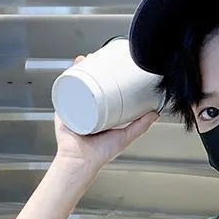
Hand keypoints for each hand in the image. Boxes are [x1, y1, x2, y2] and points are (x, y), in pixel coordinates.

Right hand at [53, 55, 158, 177]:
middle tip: (95, 57)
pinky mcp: (63, 110)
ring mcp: (73, 109)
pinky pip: (63, 91)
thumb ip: (141, 126)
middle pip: (86, 83)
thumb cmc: (100, 154)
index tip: (109, 65)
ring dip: (78, 69)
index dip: (103, 76)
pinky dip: (65, 78)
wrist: (81, 162)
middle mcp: (85, 110)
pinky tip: (71, 69)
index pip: (100, 90)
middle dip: (89, 68)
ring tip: (84, 59)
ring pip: (75, 84)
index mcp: (97, 114)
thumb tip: (156, 113)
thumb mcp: (125, 137)